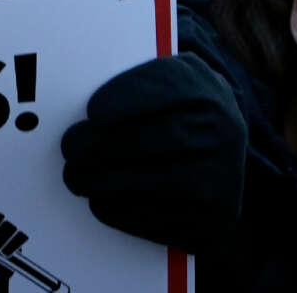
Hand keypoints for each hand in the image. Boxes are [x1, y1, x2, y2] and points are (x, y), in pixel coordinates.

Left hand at [60, 53, 244, 252]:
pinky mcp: (213, 218)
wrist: (225, 147)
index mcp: (208, 91)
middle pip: (160, 139)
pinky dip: (124, 212)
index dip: (130, 99)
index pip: (171, 89)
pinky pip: (164, 219)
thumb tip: (89, 96)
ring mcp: (222, 180)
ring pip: (159, 183)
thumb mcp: (171, 78)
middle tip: (71, 147)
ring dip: (107, 182)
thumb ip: (140, 79)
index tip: (94, 111)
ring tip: (75, 176)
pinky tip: (100, 201)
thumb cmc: (181, 107)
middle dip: (106, 145)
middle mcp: (223, 135)